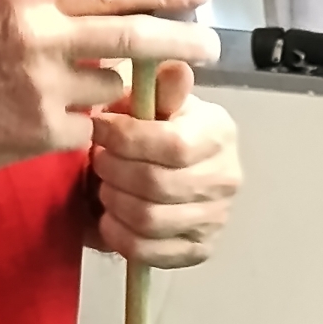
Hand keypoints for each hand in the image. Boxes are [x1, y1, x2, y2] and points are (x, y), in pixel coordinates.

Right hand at [0, 0, 218, 176]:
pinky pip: (87, 125)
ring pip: (110, 85)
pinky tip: (45, 119)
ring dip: (105, 88)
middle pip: (134, 37)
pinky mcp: (41, 131)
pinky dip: (79, 124)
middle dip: (181, 41)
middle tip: (210, 46)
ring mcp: (43, 86)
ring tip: (68, 87)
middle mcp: (39, 35)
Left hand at [87, 60, 239, 266]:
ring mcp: (216, 218)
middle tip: (96, 160)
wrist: (173, 163)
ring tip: (104, 186)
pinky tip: (109, 218)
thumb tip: (174, 70)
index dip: (127, 139)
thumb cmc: (158, 123)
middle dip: (113, 171)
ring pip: (149, 220)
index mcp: (218, 133)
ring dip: (113, 202)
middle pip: (156, 184)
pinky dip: (120, 236)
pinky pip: (151, 252)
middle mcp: (226, 178)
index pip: (173, 144)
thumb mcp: (157, 97)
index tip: (97, 128)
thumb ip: (161, 86)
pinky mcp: (199, 249)